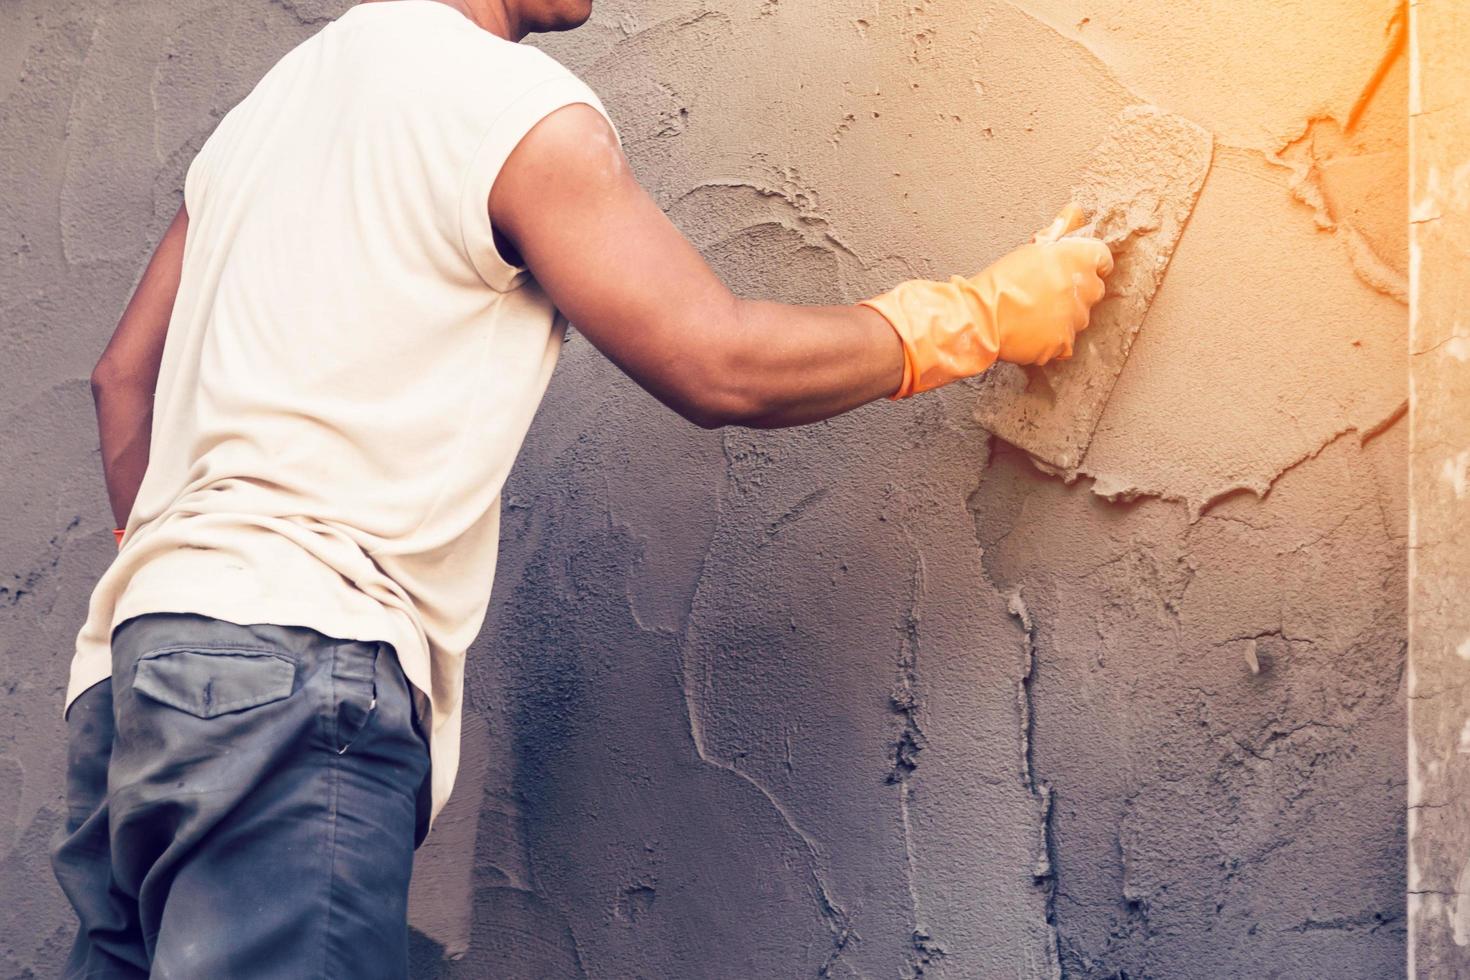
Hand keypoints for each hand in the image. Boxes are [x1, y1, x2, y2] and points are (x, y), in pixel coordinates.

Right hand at [988, 203, 1113, 365]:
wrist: (981, 317)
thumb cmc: (1002, 280)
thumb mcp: (1033, 247)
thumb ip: (1061, 229)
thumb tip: (1075, 210)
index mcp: (1079, 259)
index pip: (1103, 258)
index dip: (1089, 263)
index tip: (1076, 269)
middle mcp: (1085, 289)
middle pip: (1093, 290)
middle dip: (1076, 291)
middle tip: (1046, 293)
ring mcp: (1075, 319)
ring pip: (1078, 318)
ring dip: (1063, 317)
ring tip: (1033, 314)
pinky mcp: (1063, 343)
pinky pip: (1064, 343)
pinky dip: (1051, 340)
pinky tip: (1031, 333)